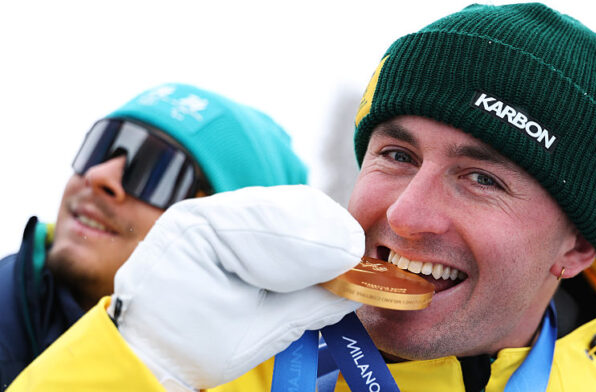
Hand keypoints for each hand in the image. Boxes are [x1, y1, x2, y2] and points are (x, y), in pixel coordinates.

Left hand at [107, 185, 362, 389]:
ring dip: (320, 234)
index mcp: (198, 235)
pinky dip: (306, 236)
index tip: (356, 263)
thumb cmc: (190, 347)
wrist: (147, 349)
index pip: (271, 227)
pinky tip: (320, 259)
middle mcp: (204, 210)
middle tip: (356, 263)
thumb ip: (309, 305)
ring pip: (286, 207)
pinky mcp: (229, 222)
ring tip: (341, 265)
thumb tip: (356, 289)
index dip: (320, 245)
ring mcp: (216, 212)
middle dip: (326, 234)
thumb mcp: (252, 335)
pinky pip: (279, 216)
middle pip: (284, 207)